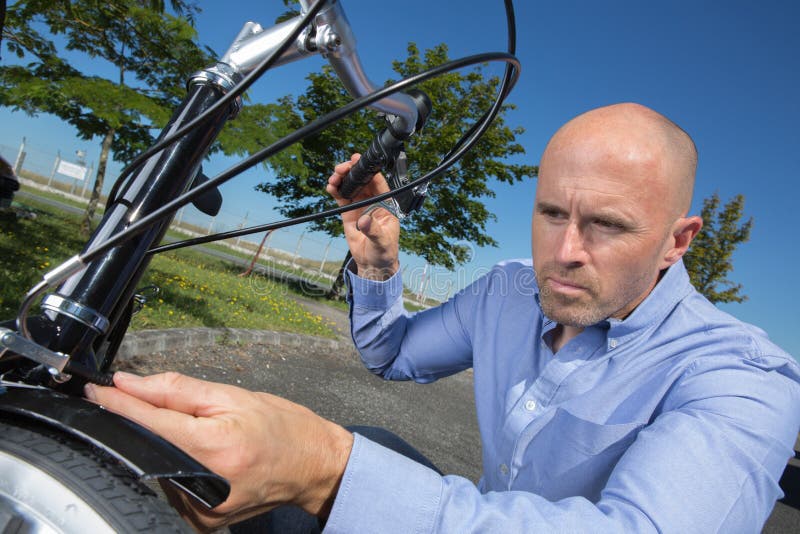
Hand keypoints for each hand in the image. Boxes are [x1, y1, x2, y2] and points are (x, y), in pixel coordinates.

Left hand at [84, 372, 352, 530]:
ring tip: (194, 435)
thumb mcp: (233, 396)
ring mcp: (201, 511)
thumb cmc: (280, 425)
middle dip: (143, 425)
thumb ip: (177, 390)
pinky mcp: (201, 524)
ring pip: (156, 470)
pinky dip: (173, 468)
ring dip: (159, 448)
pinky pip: (170, 490)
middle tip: (152, 406)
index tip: (96, 391)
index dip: (119, 405)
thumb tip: (128, 383)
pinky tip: (195, 458)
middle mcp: (204, 485)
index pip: (150, 422)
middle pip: (148, 449)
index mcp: (215, 446)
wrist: (312, 466)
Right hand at [326, 153, 399, 279]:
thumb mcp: (382, 242)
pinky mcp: (348, 212)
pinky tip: (330, 186)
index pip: (378, 183)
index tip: (359, 163)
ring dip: (342, 178)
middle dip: (352, 171)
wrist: (373, 264)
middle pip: (362, 180)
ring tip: (334, 177)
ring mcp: (360, 205)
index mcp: (386, 204)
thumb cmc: (384, 252)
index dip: (369, 171)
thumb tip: (363, 221)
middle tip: (342, 168)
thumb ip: (373, 230)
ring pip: (351, 185)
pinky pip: (341, 196)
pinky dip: (335, 190)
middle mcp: (373, 201)